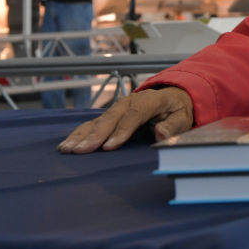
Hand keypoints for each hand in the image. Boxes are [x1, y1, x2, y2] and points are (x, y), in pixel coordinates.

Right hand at [56, 87, 193, 153]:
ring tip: (67, 149)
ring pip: (98, 120)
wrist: (172, 97)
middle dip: (96, 135)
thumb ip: (173, 126)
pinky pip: (92, 124)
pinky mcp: (110, 115)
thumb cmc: (177, 110)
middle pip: (112, 117)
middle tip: (82, 151)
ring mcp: (118, 107)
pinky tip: (66, 145)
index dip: (121, 130)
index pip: (135, 114)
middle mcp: (130, 102)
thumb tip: (160, 132)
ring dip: (81, 135)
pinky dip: (78, 134)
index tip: (109, 146)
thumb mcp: (183, 117)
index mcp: (151, 100)